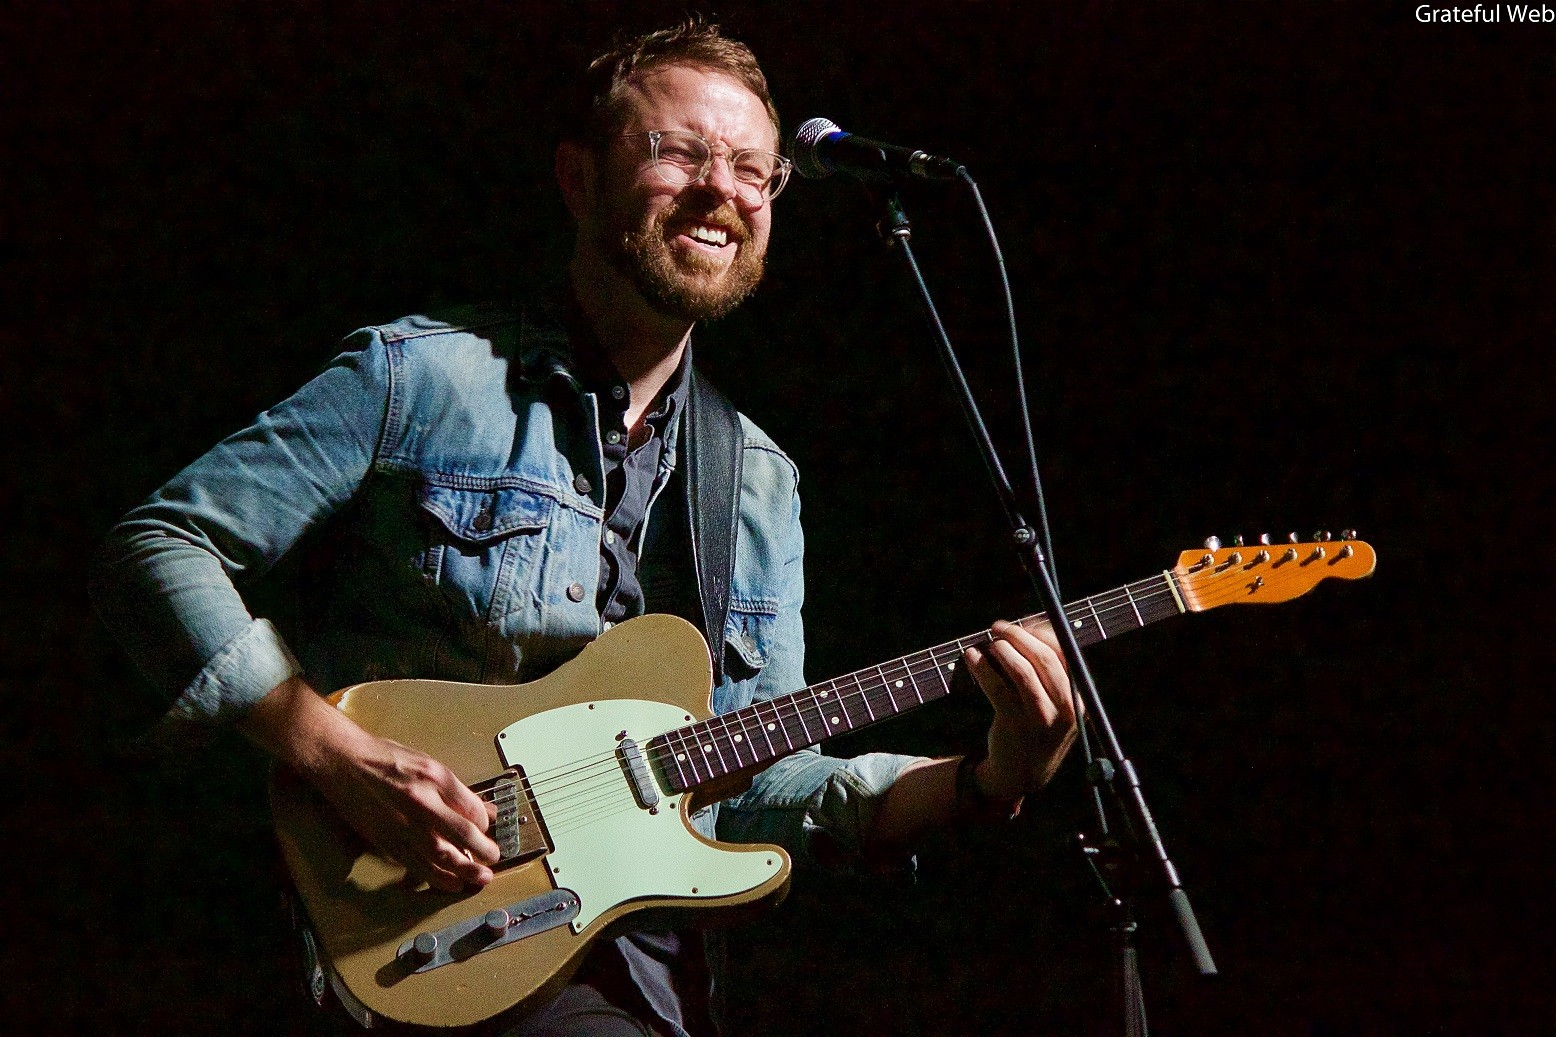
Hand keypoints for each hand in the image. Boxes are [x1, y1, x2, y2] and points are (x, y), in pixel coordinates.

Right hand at [242, 677, 500, 892]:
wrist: (344, 762)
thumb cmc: (386, 758)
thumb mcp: (427, 763)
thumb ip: (454, 789)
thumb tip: (481, 808)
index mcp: (436, 778)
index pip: (472, 810)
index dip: (485, 823)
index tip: (487, 828)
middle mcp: (422, 802)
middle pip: (463, 835)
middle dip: (485, 850)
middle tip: (494, 857)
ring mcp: (404, 824)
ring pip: (442, 856)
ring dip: (466, 870)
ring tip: (481, 877)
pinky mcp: (387, 840)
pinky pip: (417, 865)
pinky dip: (437, 878)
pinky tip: (452, 883)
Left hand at [963, 619, 1080, 799]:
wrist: (1022, 773)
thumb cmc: (1034, 729)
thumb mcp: (1052, 704)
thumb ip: (1043, 671)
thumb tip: (1026, 627)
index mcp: (1078, 701)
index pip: (1064, 656)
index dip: (1041, 634)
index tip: (1024, 624)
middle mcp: (1065, 710)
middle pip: (1044, 660)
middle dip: (1019, 637)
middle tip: (999, 627)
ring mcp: (1040, 719)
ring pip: (1022, 672)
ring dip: (1003, 651)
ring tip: (990, 643)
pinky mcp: (1014, 725)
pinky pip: (997, 688)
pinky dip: (982, 668)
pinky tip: (971, 658)